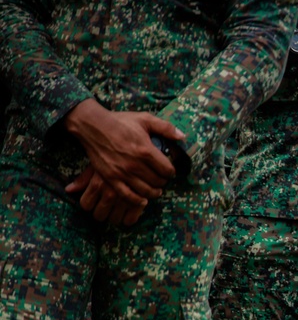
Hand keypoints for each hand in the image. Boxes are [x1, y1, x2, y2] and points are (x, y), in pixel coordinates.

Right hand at [63, 98, 181, 202]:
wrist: (92, 126)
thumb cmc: (120, 122)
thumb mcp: (145, 119)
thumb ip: (165, 128)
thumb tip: (182, 137)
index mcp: (145, 150)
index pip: (167, 170)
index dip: (171, 171)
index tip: (169, 170)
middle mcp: (134, 164)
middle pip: (158, 181)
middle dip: (163, 181)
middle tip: (161, 178)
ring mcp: (122, 172)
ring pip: (146, 191)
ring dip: (154, 191)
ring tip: (156, 189)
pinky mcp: (110, 178)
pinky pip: (128, 196)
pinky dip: (138, 200)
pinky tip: (143, 198)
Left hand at [66, 166, 147, 225]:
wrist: (142, 155)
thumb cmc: (116, 158)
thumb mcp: (98, 165)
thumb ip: (84, 179)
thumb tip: (69, 190)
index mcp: (98, 184)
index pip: (86, 205)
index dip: (89, 204)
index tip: (94, 201)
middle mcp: (110, 194)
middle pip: (99, 215)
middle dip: (101, 212)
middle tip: (106, 207)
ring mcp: (125, 200)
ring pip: (114, 220)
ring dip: (114, 216)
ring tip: (118, 209)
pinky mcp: (140, 203)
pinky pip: (130, 220)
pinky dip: (128, 219)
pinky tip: (129, 212)